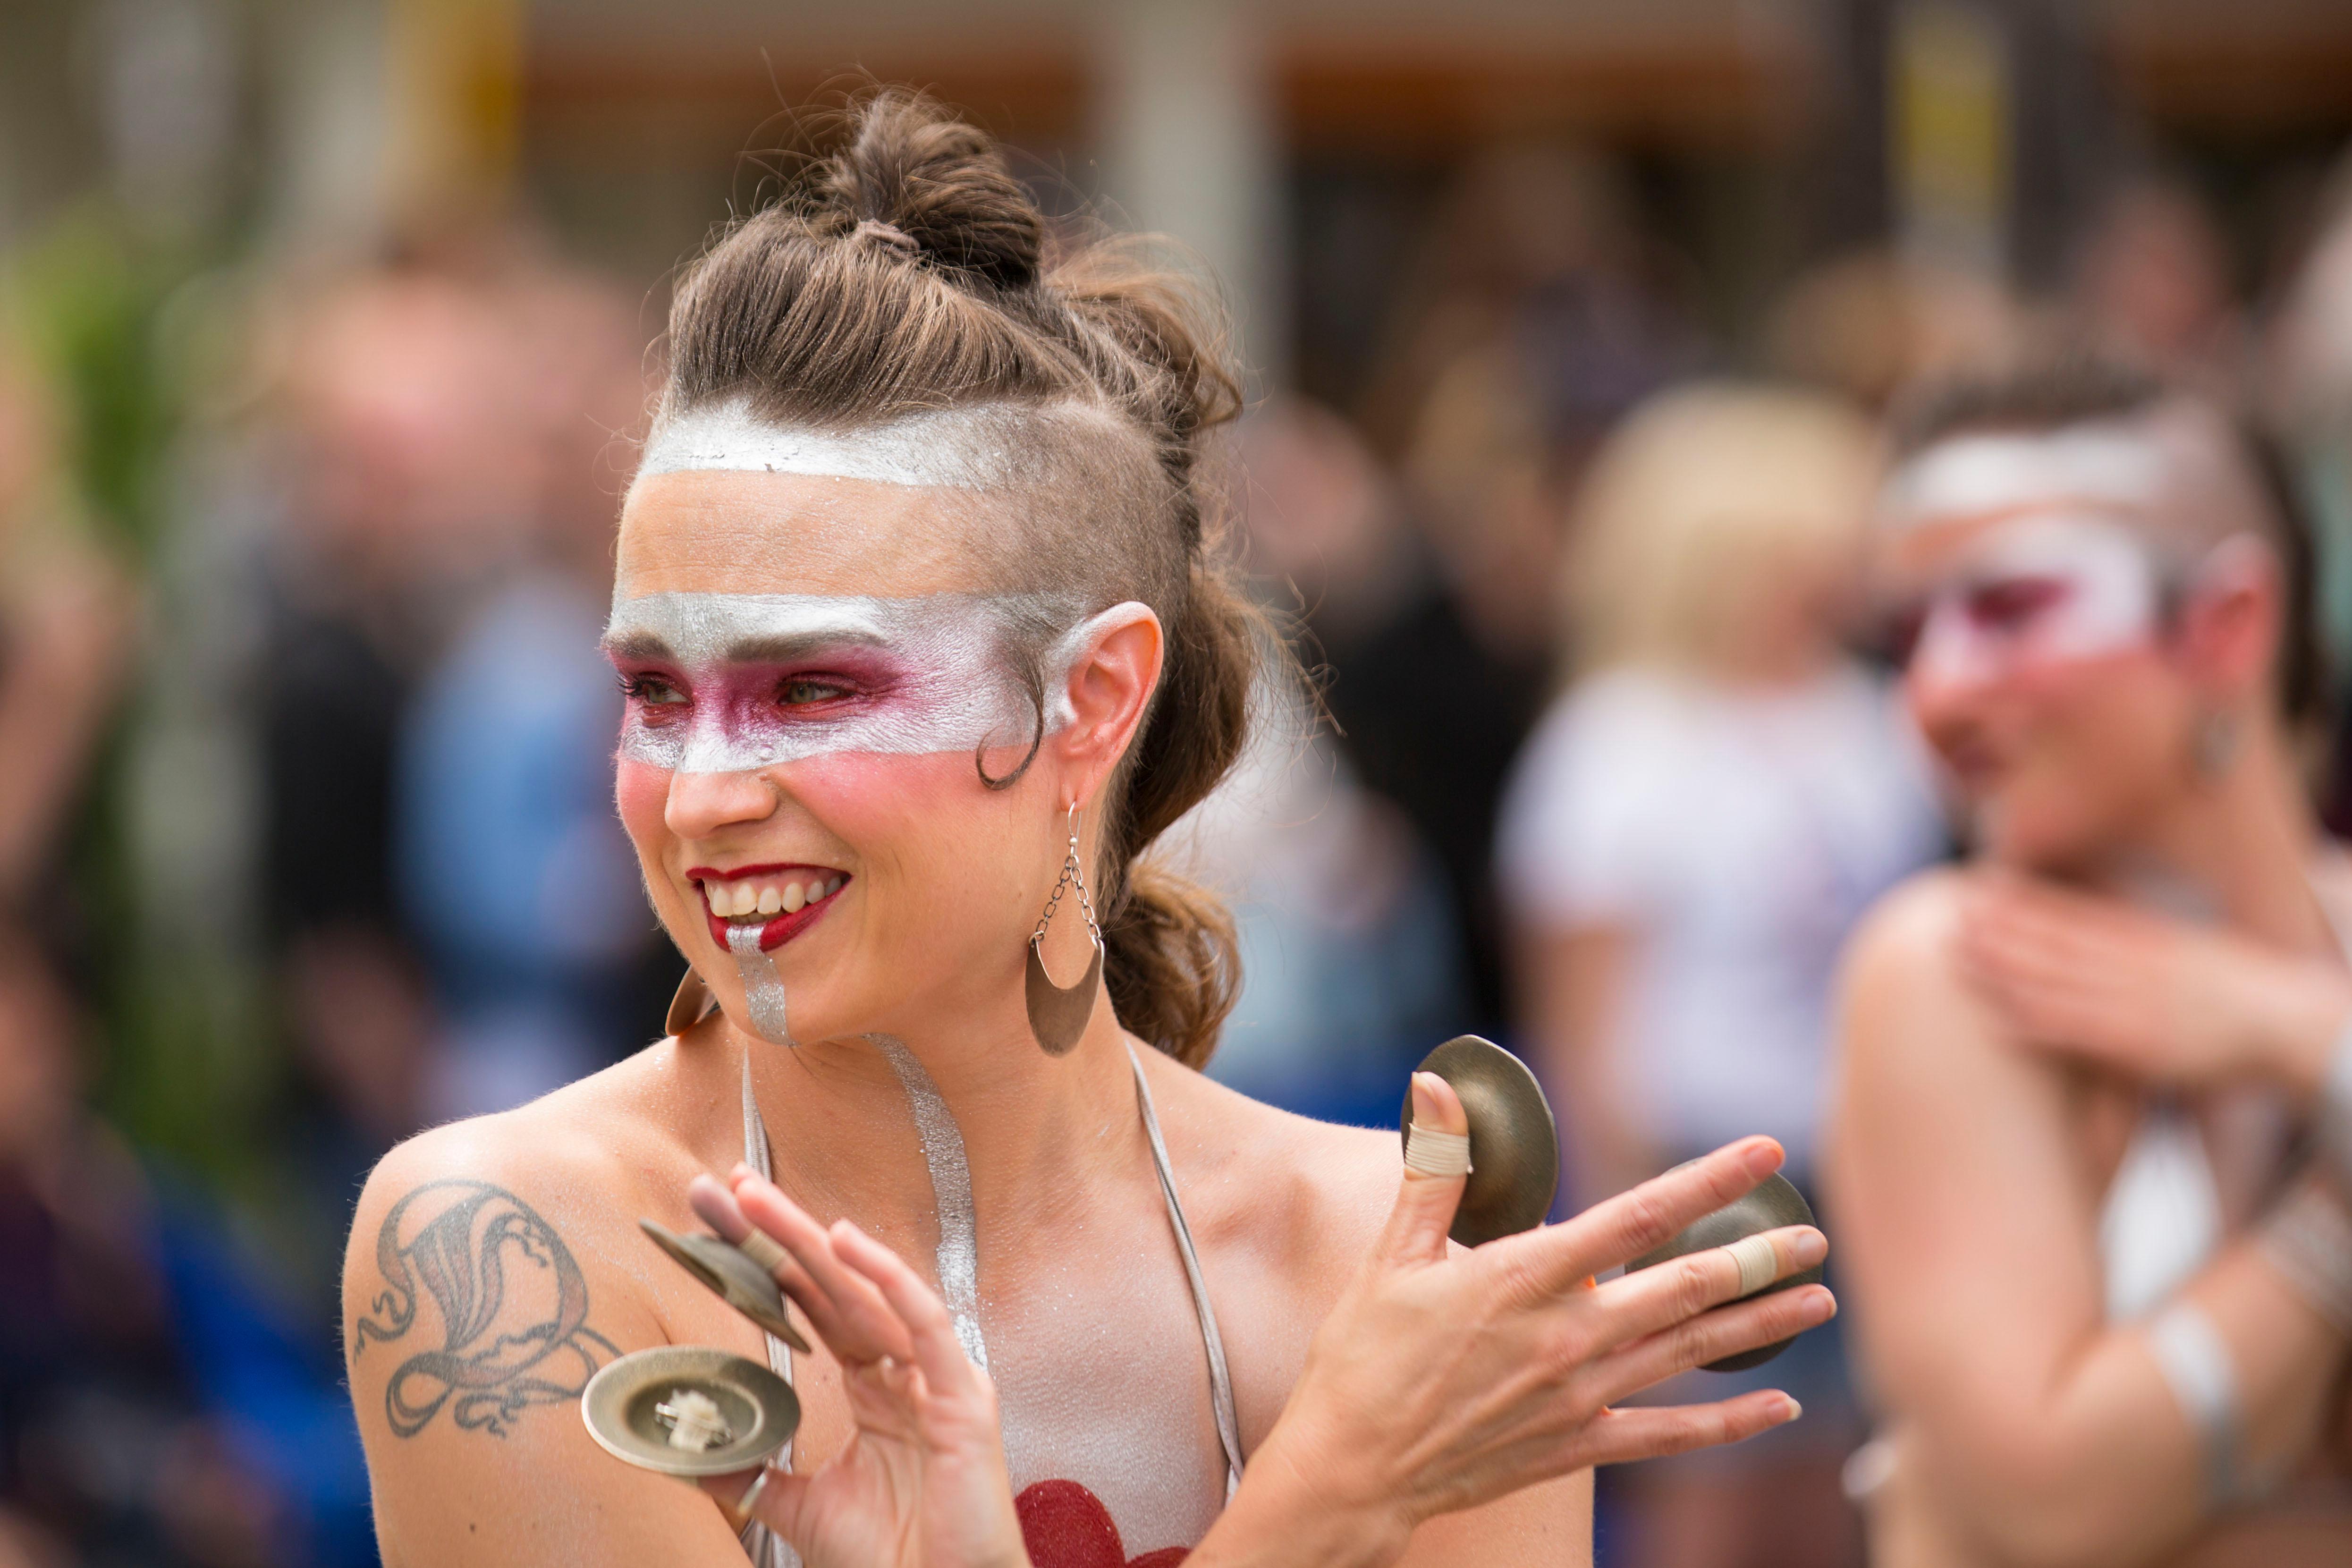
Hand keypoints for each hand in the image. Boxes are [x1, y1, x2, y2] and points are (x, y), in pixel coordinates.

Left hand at [687, 1171, 1029, 1567]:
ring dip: (810, 1239)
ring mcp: (935, 1378)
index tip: (715, 1223)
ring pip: (866, 1290)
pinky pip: (924, 1321)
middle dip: (776, 1234)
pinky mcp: (962, 1397)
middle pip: (832, 1284)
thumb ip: (751, 1473)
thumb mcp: (800, 1508)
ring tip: (756, 1199)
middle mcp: (905, 1370)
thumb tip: (683, 1455)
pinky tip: (844, 1240)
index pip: (812, 1306)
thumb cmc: (891, 1560)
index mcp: (874, 1387)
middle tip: (723, 1188)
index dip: (764, 1263)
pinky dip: (886, 1277)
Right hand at [1200, 1076, 1832, 1565]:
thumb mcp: (1393, 1251)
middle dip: (1759, 1257)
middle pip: (1688, 1285)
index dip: (1709, 1179)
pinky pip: (1669, 1432)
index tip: (1765, 1151)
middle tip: (1816, 1236)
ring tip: (1819, 1299)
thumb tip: (1434, 1084)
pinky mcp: (1577, 1444)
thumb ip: (1433, 1168)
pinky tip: (1778, 1405)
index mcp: (1527, 1275)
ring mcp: (1580, 1393)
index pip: (1640, 1213)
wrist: (1354, 1466)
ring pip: (1693, 1352)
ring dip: (1760, 1323)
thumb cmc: (1364, 1355)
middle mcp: (1569, 1332)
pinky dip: (1729, 1422)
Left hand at [1957, 873, 2351, 1093]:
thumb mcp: (2185, 950)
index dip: (2026, 904)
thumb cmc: (2233, 995)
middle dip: (2002, 931)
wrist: (2288, 1026)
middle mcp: (2135, 967)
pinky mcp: (2139, 1049)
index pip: (2075, 916)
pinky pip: (2078, 1037)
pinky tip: (1994, 1020)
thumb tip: (2090, 927)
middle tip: (1950, 916)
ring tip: (1957, 957)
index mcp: (2147, 940)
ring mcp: (2136, 1006)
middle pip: (2056, 945)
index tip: (1983, 890)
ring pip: (2057, 985)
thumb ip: (2136, 938)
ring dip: (2005, 971)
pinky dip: (2034, 1027)